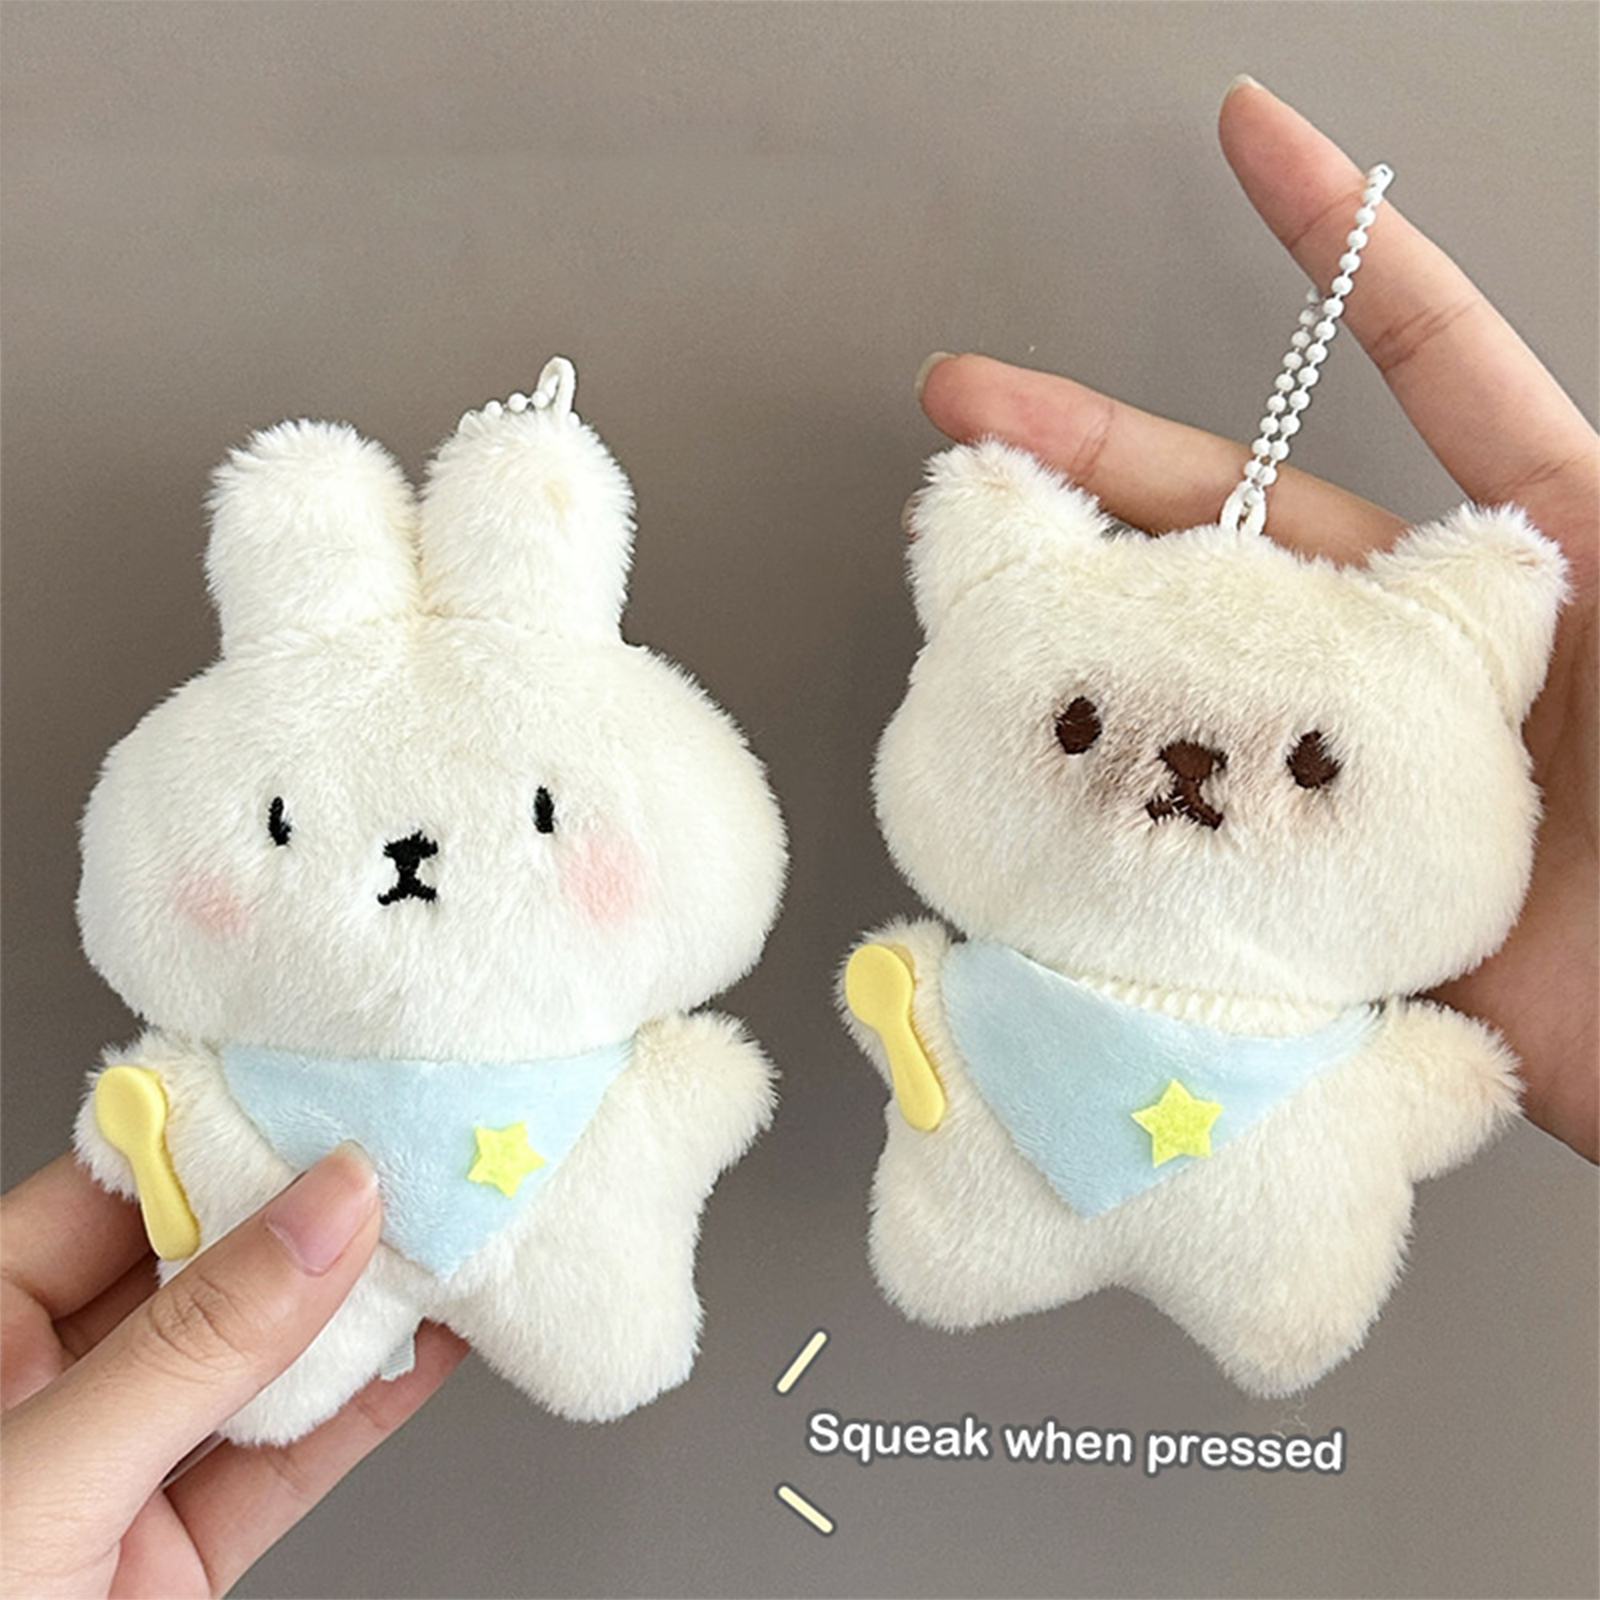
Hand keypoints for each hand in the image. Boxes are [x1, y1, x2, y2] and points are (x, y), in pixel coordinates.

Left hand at [0, 1147, 467, 1596]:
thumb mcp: (48, 1478)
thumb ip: (192, 1346)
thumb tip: (324, 1214)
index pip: (102, 1198)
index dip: (207, 1136)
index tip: (308, 1089)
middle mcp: (44, 1400)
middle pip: (193, 1272)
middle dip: (301, 1217)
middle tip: (396, 1157)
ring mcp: (113, 1484)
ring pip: (253, 1365)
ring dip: (351, 1309)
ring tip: (438, 1235)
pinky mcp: (175, 1563)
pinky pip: (282, 1465)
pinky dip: (361, 1410)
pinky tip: (425, 1350)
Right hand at [915, 79, 1597, 1161]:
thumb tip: (1584, 461)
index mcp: (1534, 575)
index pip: (1432, 370)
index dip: (1339, 249)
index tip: (1254, 138)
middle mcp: (1424, 662)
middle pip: (1244, 524)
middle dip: (1102, 455)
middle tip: (975, 414)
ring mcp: (1355, 775)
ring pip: (1192, 671)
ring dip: (1082, 629)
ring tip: (970, 596)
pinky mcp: (1317, 891)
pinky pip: (1193, 826)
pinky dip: (1114, 797)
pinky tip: (1034, 774)